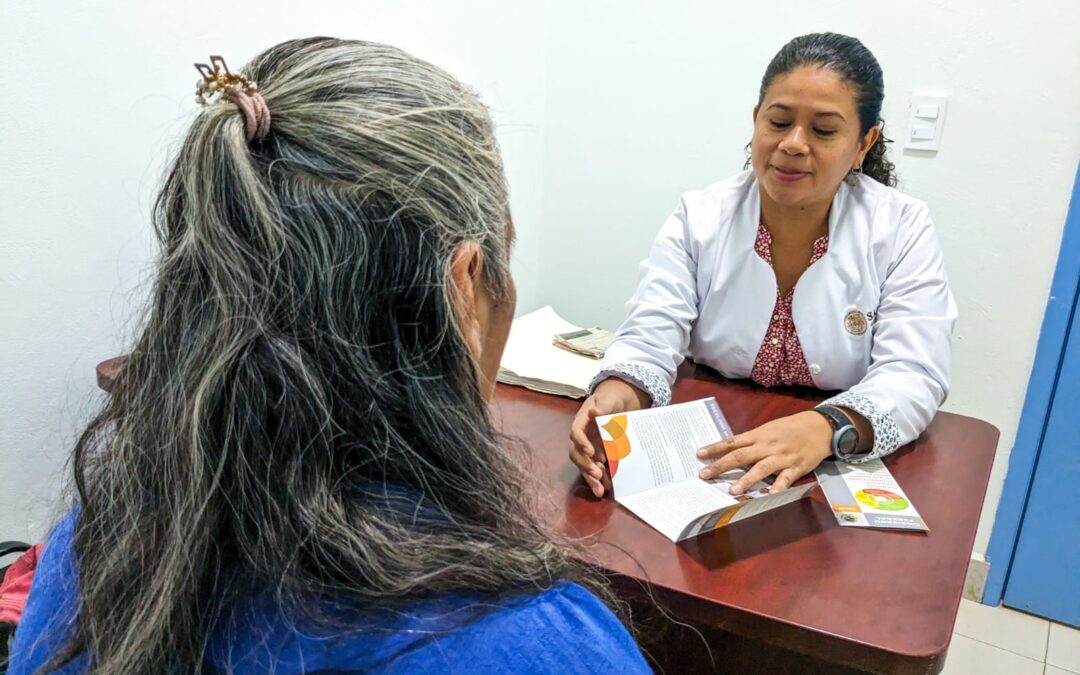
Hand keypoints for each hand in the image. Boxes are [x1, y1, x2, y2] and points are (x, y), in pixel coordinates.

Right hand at [569, 378, 650, 497]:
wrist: (616, 406)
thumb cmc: (610, 401)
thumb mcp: (608, 400)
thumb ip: (603, 406)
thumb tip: (594, 412)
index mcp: (581, 422)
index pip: (576, 433)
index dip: (581, 443)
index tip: (590, 452)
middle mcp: (581, 438)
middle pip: (576, 453)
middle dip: (585, 465)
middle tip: (597, 474)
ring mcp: (588, 449)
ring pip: (584, 465)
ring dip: (590, 478)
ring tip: (600, 489)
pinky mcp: (595, 457)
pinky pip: (594, 470)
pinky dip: (598, 480)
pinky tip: (605, 489)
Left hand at [696, 410, 832, 494]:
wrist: (819, 426)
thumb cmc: (790, 428)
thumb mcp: (768, 429)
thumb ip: (751, 440)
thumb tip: (731, 450)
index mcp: (758, 435)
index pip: (732, 442)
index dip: (715, 448)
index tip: (699, 455)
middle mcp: (767, 446)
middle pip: (740, 456)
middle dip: (721, 466)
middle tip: (705, 475)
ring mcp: (781, 457)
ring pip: (761, 468)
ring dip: (746, 480)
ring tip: (732, 490)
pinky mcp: (796, 467)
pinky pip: (786, 478)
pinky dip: (778, 486)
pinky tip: (769, 494)